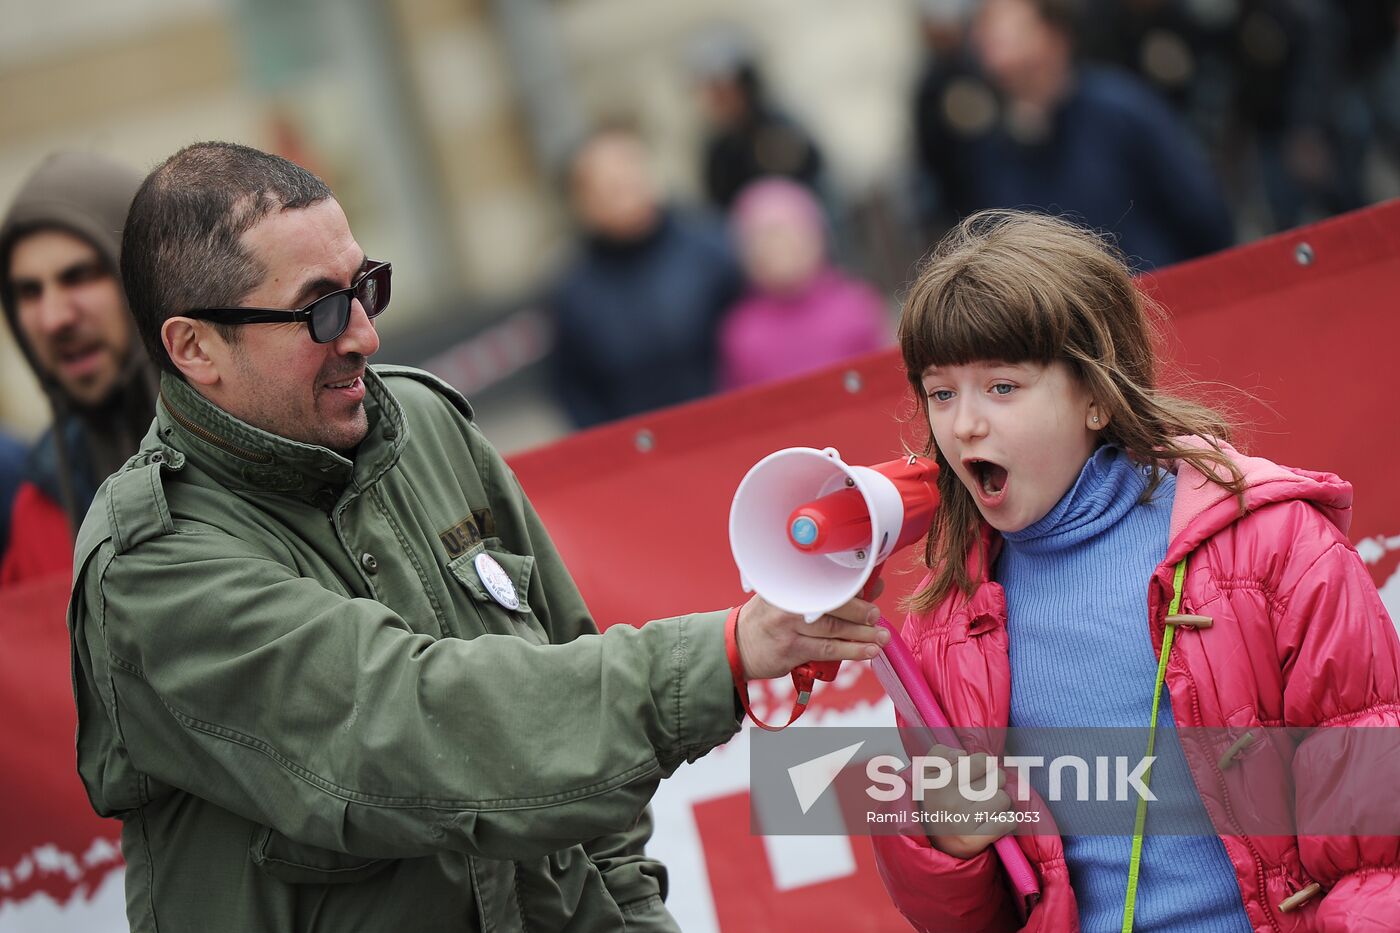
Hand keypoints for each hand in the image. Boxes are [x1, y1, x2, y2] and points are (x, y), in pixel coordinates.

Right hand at [734, 592, 888, 680]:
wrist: (737, 646)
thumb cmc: (768, 619)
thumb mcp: (789, 598)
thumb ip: (826, 594)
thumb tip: (870, 587)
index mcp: (789, 583)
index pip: (826, 580)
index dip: (854, 585)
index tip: (874, 589)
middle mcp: (787, 601)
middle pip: (832, 604)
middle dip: (861, 611)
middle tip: (877, 616)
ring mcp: (788, 626)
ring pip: (834, 629)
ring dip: (862, 634)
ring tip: (881, 637)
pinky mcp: (791, 649)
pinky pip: (828, 650)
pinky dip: (851, 651)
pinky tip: (867, 651)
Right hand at [919, 745, 1013, 858]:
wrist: (935, 841)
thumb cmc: (937, 798)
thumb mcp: (927, 771)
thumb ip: (940, 754)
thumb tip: (961, 755)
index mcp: (938, 782)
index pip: (982, 761)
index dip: (983, 764)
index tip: (975, 772)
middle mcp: (949, 802)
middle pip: (997, 778)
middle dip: (995, 781)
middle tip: (983, 789)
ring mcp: (962, 822)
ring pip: (1003, 799)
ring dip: (998, 802)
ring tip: (985, 806)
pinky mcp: (975, 840)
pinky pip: (1008, 821)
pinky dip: (1006, 820)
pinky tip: (993, 821)